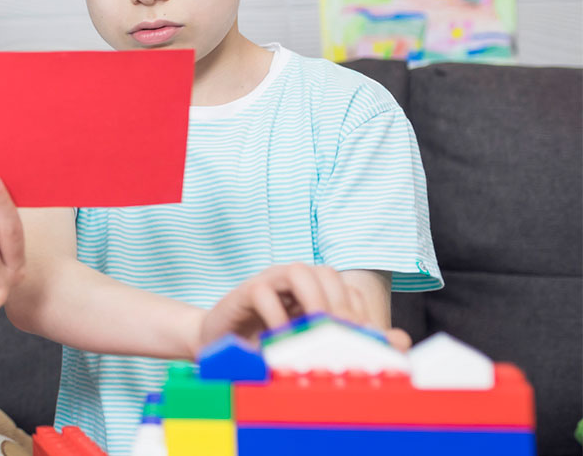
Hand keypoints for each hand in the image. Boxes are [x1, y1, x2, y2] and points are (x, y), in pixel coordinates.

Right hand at [196, 263, 409, 356]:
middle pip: (327, 274)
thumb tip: (401, 341)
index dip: (360, 314)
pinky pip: (264, 292)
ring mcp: (268, 283)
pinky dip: (278, 315)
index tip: (365, 344)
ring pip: (299, 271)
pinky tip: (282, 339)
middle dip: (340, 307)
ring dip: (313, 301)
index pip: (347, 290)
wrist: (218, 347)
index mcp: (315, 293)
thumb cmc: (267, 347)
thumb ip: (353, 343)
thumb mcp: (311, 349)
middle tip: (342, 340)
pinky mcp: (243, 293)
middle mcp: (294, 282)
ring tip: (315, 333)